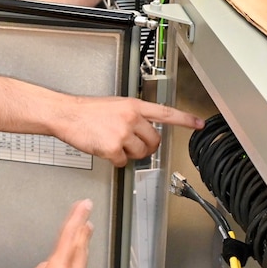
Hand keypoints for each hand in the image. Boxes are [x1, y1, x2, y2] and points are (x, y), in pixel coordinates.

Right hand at [52, 95, 202, 165]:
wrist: (67, 115)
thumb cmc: (87, 111)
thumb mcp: (115, 105)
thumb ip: (133, 115)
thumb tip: (144, 129)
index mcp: (134, 106)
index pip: (166, 113)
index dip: (185, 120)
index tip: (199, 124)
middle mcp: (132, 118)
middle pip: (155, 140)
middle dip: (147, 147)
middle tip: (134, 145)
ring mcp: (123, 133)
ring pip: (140, 153)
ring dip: (130, 154)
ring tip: (115, 144)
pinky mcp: (113, 148)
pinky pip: (123, 162)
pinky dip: (115, 160)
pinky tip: (105, 149)